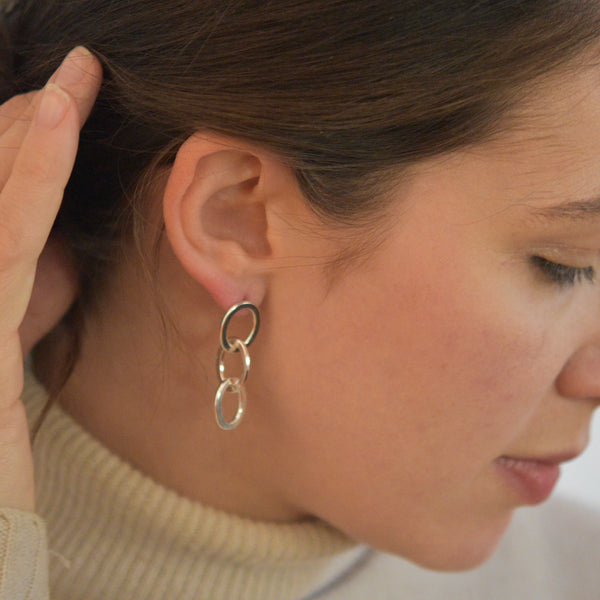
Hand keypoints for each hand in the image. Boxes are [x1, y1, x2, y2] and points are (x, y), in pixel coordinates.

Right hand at [0, 47, 101, 510]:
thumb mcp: (15, 350)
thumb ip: (28, 295)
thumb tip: (57, 249)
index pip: (1, 202)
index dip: (27, 146)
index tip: (67, 102)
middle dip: (28, 128)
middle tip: (76, 79)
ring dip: (32, 135)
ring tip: (72, 81)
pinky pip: (8, 239)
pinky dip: (33, 177)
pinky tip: (56, 122)